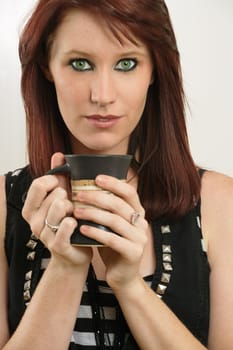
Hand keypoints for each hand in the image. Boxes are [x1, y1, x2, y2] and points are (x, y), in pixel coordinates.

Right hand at [22, 152, 91, 269]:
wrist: (73, 254)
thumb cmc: (68, 223)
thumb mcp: (61, 198)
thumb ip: (58, 176)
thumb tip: (58, 155)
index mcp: (30, 209)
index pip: (39, 185)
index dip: (54, 180)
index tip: (62, 184)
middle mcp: (33, 222)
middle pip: (53, 195)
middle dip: (67, 196)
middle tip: (70, 205)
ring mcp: (44, 235)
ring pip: (60, 207)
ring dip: (73, 208)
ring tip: (75, 214)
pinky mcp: (57, 245)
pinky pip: (66, 225)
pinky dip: (74, 221)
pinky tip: (77, 223)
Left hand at [73, 174, 147, 289]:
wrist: (123, 276)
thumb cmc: (113, 246)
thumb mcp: (111, 225)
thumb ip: (106, 209)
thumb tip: (87, 188)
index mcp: (138, 212)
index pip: (129, 192)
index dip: (114, 183)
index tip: (96, 178)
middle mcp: (142, 223)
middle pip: (119, 205)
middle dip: (97, 198)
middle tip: (79, 195)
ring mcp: (140, 238)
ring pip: (115, 221)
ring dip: (93, 214)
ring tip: (76, 211)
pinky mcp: (134, 253)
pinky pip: (112, 239)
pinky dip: (96, 232)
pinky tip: (82, 229)